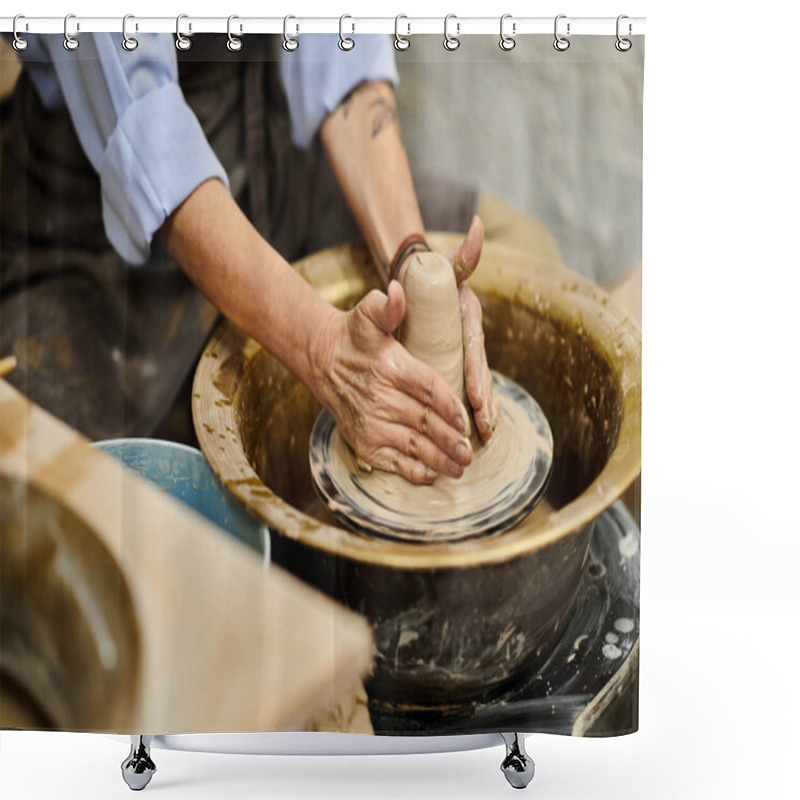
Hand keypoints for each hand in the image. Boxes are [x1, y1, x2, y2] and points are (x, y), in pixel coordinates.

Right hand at [310, 282, 473, 484]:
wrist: (322, 359)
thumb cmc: (354, 337)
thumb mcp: (368, 313)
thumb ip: (387, 305)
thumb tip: (398, 291)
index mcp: (390, 367)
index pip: (426, 388)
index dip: (448, 405)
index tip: (464, 419)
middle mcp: (380, 398)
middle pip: (423, 422)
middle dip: (450, 440)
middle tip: (470, 451)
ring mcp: (371, 423)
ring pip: (412, 445)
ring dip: (438, 459)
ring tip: (460, 467)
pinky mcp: (363, 441)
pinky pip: (392, 460)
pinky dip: (412, 470)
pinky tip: (432, 474)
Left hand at [446, 215, 498, 441]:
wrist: (415, 284)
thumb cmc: (428, 276)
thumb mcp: (443, 266)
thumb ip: (460, 251)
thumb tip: (478, 226)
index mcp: (470, 319)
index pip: (475, 350)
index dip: (476, 374)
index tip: (475, 398)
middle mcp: (469, 339)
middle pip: (479, 375)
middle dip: (484, 403)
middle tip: (483, 428)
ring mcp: (460, 353)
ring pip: (474, 386)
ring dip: (479, 412)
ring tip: (480, 437)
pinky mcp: (450, 363)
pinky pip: (462, 389)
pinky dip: (467, 410)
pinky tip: (468, 432)